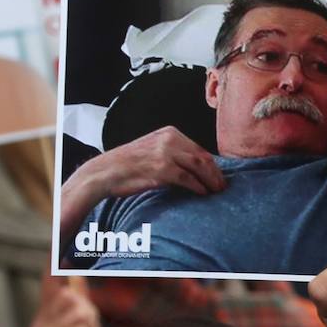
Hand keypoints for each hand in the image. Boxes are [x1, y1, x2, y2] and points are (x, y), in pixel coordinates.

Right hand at [58, 126, 224, 249]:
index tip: (218, 176)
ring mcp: (166, 153)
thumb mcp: (153, 148)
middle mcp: (169, 139)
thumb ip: (173, 152)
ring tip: (216, 191)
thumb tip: (197, 166)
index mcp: (169, 132)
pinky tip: (202, 193)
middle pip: (203, 156)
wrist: (105, 172)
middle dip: (215, 173)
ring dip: (211, 180)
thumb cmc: (128, 164)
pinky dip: (198, 187)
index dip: (212, 164)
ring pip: (199, 166)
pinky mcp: (162, 169)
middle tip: (222, 186)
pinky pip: (188, 179)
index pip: (199, 148)